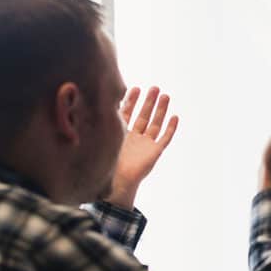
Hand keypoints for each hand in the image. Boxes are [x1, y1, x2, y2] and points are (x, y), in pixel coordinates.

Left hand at [108, 86, 178, 208]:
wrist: (117, 182)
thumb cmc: (107, 162)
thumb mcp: (104, 138)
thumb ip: (103, 124)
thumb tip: (95, 103)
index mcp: (122, 134)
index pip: (127, 113)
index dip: (131, 101)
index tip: (135, 88)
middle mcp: (135, 137)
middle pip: (144, 115)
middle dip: (149, 101)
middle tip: (154, 88)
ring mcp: (146, 144)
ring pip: (156, 123)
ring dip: (161, 110)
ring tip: (165, 96)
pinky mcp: (155, 152)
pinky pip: (165, 138)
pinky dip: (170, 128)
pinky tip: (175, 117)